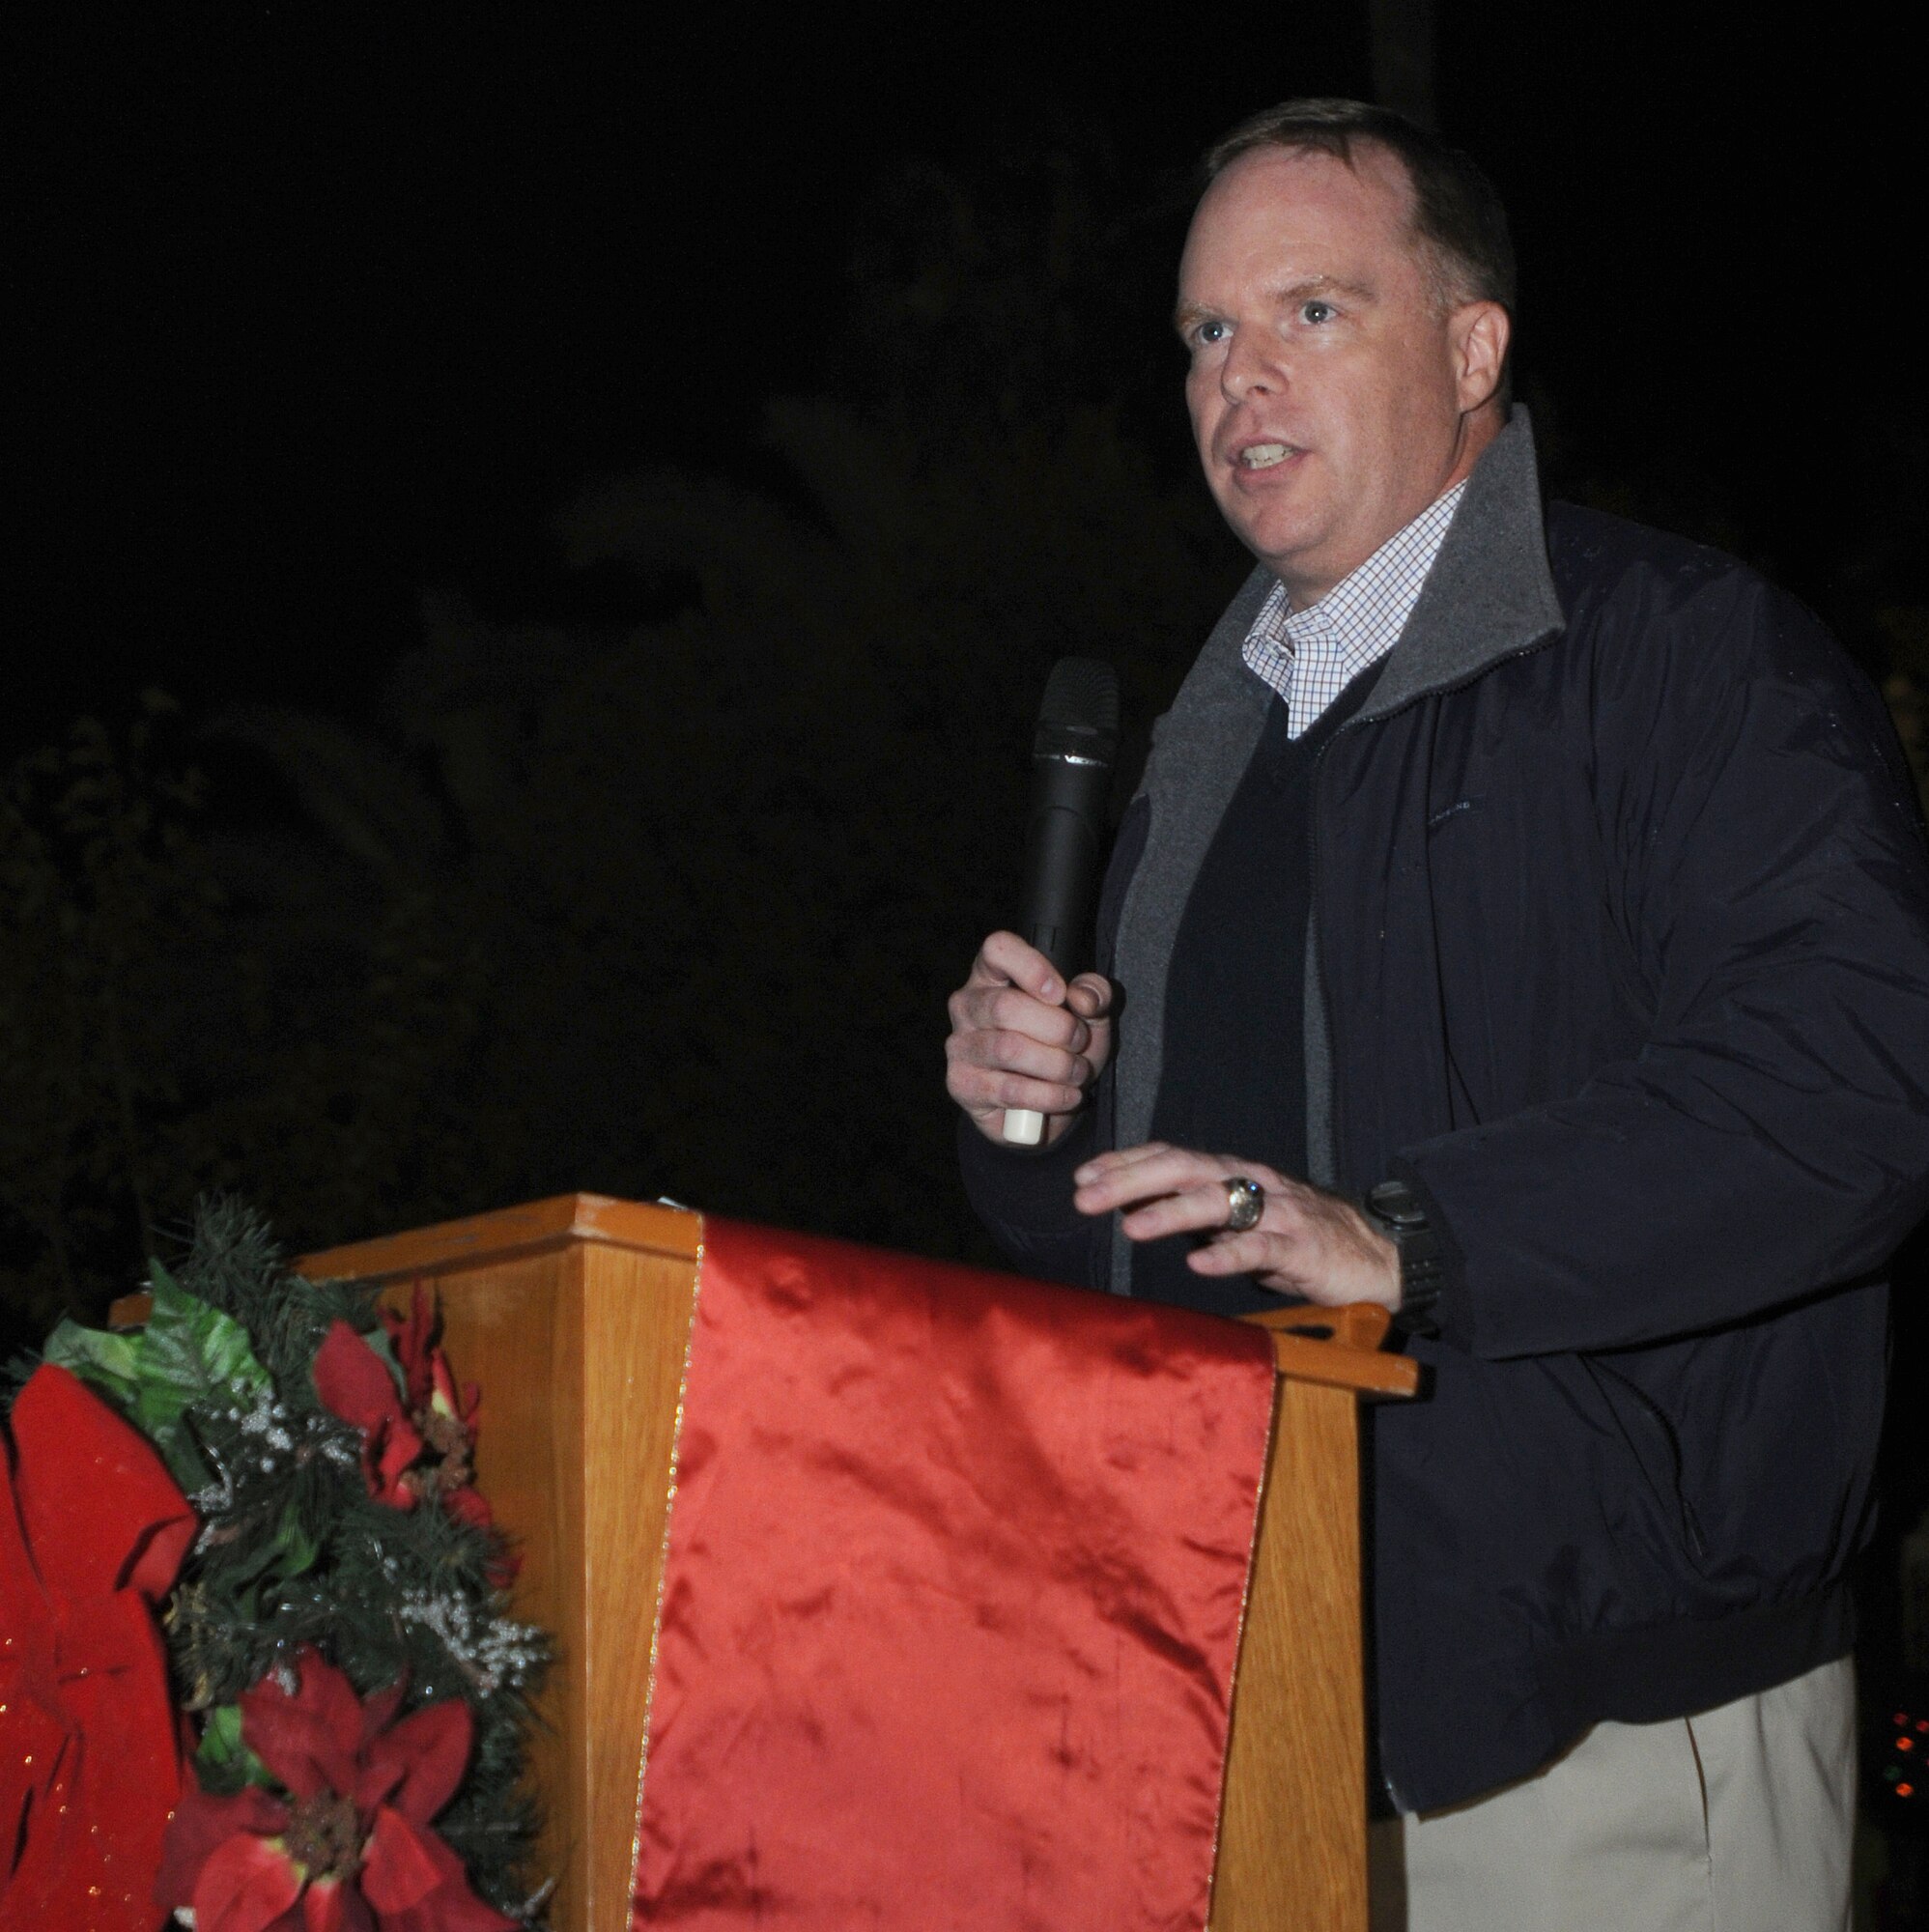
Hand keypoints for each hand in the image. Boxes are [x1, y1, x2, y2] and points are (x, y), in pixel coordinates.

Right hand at [945, 931, 1113, 1145]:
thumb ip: (1095, 995)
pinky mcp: (962, 1085)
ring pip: (1008, 1049)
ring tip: (1077, 1073)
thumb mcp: (1089, 1015)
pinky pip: (1009, 1090)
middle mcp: (968, 1004)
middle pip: (1005, 1006)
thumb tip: (1083, 998)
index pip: (997, 949)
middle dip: (1057, 1028)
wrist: (1048, 1100)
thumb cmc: (1061, 1045)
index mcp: (992, 974)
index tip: (1060, 993)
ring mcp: (960, 1045)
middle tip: (1080, 1042)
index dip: (1031, 966)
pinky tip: (1066, 1095)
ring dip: (1057, 1065)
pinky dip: (1048, 1095)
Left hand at [1072, 1143, 1398, 1308]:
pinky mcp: (1303, 1247)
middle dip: (1131, 1180)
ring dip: (1170, 1213)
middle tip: (1085, 1197)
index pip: (1171, 1157)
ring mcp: (1279, 1213)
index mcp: (1233, 1173)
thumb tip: (1135, 1207)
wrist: (1378, 1257)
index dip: (1126, 1164)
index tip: (1082, 1177)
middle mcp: (1253, 1182)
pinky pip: (1261, 1249)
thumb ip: (1194, 1214)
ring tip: (1130, 1227)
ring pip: (1219, 1202)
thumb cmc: (1297, 1238)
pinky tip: (1199, 1264)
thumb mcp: (1240, 1222)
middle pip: (1184, 1169)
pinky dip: (1229, 1255)